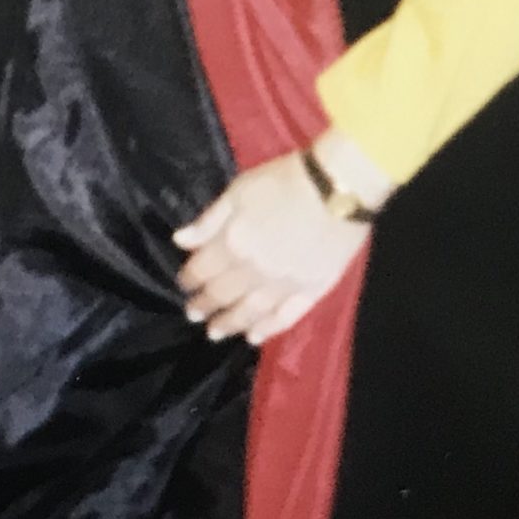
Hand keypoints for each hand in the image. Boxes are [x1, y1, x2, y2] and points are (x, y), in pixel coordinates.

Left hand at [173, 151, 371, 345]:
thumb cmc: (284, 181)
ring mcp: (284, 285)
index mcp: (232, 243)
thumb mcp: (238, 191)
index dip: (189, 279)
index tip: (183, 284)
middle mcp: (253, 271)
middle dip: (204, 304)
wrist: (338, 188)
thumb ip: (209, 221)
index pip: (202, 269)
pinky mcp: (312, 291)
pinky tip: (254, 337)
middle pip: (222, 293)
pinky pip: (285, 317)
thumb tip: (180, 241)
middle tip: (192, 314)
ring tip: (215, 333)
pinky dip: (267, 330)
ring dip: (229, 324)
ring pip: (249, 312)